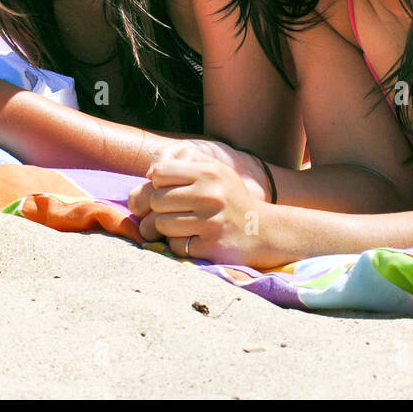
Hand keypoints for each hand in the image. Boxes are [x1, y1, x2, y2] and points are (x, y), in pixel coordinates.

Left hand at [127, 141, 278, 266]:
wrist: (265, 231)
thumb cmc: (230, 200)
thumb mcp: (214, 173)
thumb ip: (181, 166)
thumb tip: (147, 174)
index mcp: (209, 171)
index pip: (159, 172)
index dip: (159, 183)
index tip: (172, 190)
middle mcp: (210, 194)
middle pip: (155, 199)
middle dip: (161, 208)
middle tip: (179, 211)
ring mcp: (210, 221)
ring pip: (160, 224)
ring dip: (168, 228)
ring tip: (187, 225)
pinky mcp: (210, 246)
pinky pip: (174, 245)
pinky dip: (180, 244)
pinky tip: (197, 239)